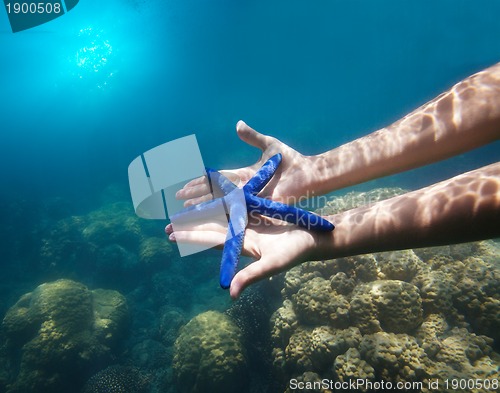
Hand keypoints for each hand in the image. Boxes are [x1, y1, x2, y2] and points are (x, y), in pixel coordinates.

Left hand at [165, 215, 326, 298]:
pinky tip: (213, 198)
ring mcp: (249, 225)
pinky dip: (223, 203)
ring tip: (184, 211)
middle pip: (210, 229)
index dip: (191, 237)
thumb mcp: (273, 265)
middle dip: (190, 226)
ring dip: (203, 215)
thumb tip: (230, 294)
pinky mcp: (258, 216)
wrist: (313, 239)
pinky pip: (235, 208)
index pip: (210, 240)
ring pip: (220, 217)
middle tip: (168, 223)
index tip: (170, 233)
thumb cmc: (295, 252)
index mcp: (241, 245)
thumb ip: (251, 277)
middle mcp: (241, 235)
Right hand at [176, 121, 317, 205]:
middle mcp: (243, 190)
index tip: (183, 185)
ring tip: (185, 214)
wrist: (309, 173)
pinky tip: (206, 220)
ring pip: (220, 205)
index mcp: (243, 176)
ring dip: (202, 209)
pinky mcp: (257, 207)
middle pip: (213, 194)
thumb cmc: (291, 160)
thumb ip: (252, 137)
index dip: (199, 183)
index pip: (216, 180)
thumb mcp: (269, 145)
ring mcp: (249, 200)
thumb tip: (237, 124)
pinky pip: (235, 212)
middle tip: (176, 203)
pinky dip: (220, 215)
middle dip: (195, 198)